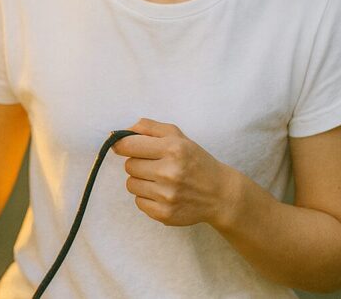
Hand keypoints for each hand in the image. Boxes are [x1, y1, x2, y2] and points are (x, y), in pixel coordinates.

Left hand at [112, 118, 239, 227]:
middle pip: (129, 165)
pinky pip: (138, 202)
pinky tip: (162, 193)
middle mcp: (169, 172)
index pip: (128, 145)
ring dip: (141, 181)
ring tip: (159, 179)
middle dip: (138, 163)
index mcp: (173, 148)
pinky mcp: (164, 214)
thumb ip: (149, 127)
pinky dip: (146, 197)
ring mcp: (166, 195)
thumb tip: (121, 132)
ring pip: (131, 184)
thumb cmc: (195, 161)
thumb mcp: (178, 136)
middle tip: (154, 164)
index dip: (122, 145)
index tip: (123, 147)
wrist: (219, 194)